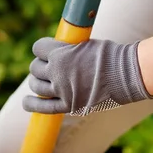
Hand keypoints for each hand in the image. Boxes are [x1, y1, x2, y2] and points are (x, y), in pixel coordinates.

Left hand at [23, 37, 152, 115]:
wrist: (126, 74)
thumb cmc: (109, 55)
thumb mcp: (85, 44)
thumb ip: (68, 49)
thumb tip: (59, 49)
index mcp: (61, 53)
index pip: (38, 48)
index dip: (42, 48)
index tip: (46, 50)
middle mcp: (57, 72)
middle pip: (35, 68)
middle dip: (40, 65)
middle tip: (48, 65)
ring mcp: (61, 90)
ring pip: (36, 86)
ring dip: (37, 81)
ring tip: (43, 80)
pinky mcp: (68, 105)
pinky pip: (43, 107)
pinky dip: (32, 104)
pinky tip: (27, 101)